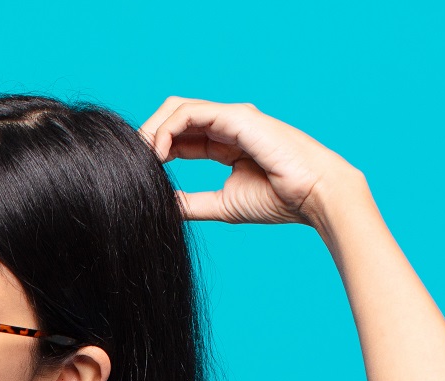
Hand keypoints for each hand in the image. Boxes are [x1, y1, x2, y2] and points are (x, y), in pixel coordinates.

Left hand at [138, 97, 367, 226]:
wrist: (313, 195)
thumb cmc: (279, 200)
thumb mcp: (222, 204)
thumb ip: (192, 203)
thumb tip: (163, 207)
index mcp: (226, 141)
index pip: (181, 136)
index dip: (156, 150)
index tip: (139, 171)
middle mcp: (227, 124)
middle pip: (175, 117)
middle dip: (149, 136)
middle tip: (132, 161)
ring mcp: (232, 117)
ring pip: (178, 109)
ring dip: (153, 131)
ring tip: (141, 157)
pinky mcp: (236, 116)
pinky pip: (190, 113)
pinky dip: (168, 129)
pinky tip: (158, 153)